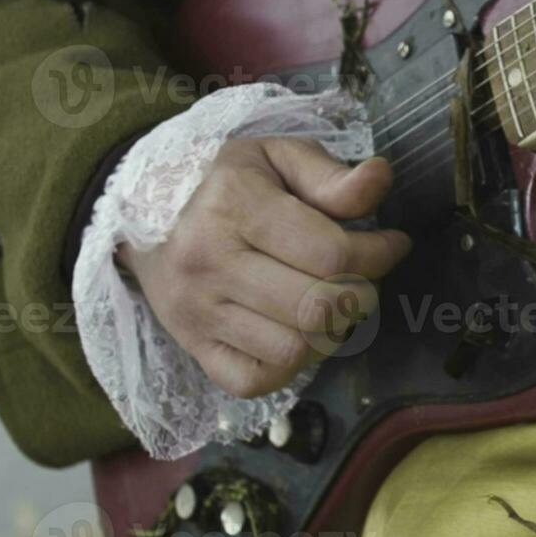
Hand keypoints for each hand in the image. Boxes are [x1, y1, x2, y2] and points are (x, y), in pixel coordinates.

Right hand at [119, 138, 409, 397]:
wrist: (144, 206)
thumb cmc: (225, 181)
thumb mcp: (276, 155)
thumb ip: (330, 174)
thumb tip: (380, 178)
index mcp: (234, 204)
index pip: (333, 254)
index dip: (379, 254)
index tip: (391, 243)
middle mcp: (210, 262)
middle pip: (318, 308)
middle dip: (361, 295)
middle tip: (362, 278)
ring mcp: (196, 311)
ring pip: (293, 350)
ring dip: (330, 332)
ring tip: (331, 303)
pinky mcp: (191, 346)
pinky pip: (254, 380)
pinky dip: (289, 366)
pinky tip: (298, 333)